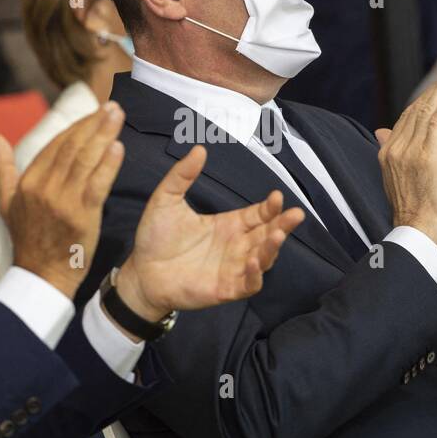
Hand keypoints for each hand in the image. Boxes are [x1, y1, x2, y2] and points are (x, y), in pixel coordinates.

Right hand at [0, 104, 126, 298]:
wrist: (41, 276)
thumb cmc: (27, 238)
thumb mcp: (7, 202)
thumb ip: (2, 167)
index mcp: (28, 182)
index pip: (55, 145)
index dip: (77, 127)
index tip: (94, 112)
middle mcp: (44, 188)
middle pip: (72, 148)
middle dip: (93, 124)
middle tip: (112, 106)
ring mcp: (63, 202)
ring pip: (85, 161)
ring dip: (104, 135)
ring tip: (118, 116)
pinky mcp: (81, 217)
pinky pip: (97, 185)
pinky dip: (108, 165)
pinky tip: (118, 147)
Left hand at [113, 145, 304, 325]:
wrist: (141, 271)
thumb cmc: (155, 238)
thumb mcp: (167, 200)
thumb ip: (182, 175)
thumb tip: (200, 148)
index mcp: (228, 225)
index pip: (258, 215)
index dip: (270, 207)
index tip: (277, 196)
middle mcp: (236, 246)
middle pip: (268, 235)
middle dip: (284, 225)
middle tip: (295, 214)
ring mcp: (233, 269)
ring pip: (264, 259)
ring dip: (272, 248)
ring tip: (277, 235)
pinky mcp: (225, 289)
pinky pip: (248, 284)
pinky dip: (255, 275)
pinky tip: (254, 261)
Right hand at [375, 63, 436, 247]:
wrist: (417, 229)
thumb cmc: (413, 207)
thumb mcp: (395, 176)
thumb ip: (391, 149)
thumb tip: (382, 130)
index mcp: (388, 151)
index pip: (406, 117)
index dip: (423, 99)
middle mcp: (395, 147)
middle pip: (416, 109)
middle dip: (435, 87)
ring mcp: (410, 151)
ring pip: (427, 111)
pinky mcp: (428, 155)